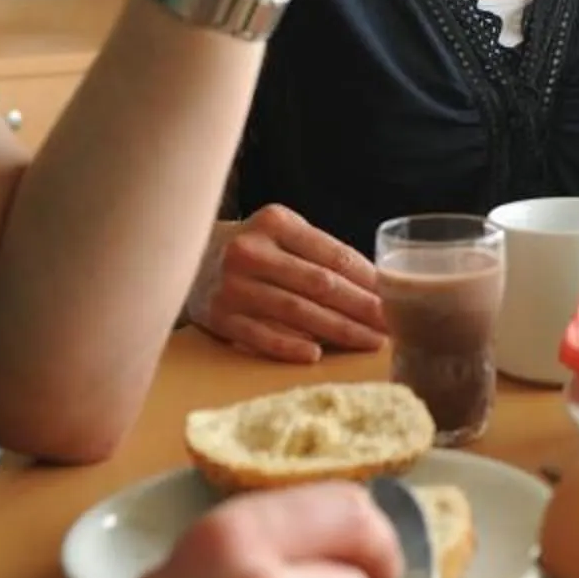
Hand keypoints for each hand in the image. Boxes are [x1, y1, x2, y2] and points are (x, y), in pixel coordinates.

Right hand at [188, 204, 390, 363]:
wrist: (184, 255)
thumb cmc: (252, 248)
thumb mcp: (281, 233)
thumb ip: (319, 252)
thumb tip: (375, 285)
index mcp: (275, 222)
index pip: (332, 254)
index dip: (367, 279)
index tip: (395, 297)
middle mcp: (251, 251)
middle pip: (319, 284)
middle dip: (361, 308)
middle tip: (391, 325)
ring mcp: (232, 285)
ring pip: (296, 312)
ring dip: (338, 330)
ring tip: (369, 342)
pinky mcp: (217, 316)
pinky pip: (260, 335)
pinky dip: (289, 346)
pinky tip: (317, 355)